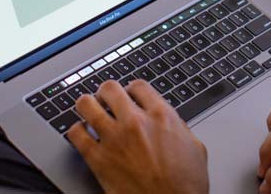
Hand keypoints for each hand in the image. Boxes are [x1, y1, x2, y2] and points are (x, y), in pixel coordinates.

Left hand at [67, 79, 208, 193]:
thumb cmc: (185, 187)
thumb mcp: (195, 148)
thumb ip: (178, 127)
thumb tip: (169, 121)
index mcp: (161, 116)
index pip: (138, 85)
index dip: (131, 89)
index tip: (129, 96)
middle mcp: (136, 122)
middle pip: (110, 88)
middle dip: (106, 92)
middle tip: (106, 100)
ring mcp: (114, 139)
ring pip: (86, 104)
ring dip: (87, 105)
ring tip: (89, 110)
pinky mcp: (98, 159)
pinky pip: (75, 133)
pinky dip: (76, 130)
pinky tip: (81, 134)